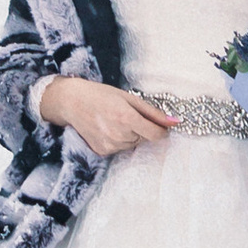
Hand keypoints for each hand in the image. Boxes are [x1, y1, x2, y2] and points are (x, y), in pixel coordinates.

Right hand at [38, 77, 175, 157]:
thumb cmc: (101, 95)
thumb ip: (153, 113)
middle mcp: (119, 135)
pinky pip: (120, 148)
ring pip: (133, 144)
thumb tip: (175, 122)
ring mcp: (109, 146)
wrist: (72, 102)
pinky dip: (118, 140)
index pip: (156, 134)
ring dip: (130, 134)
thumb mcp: (130, 98)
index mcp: (127, 118)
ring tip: (114, 120)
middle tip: (126, 114)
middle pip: (144, 138)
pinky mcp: (102, 152)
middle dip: (141, 128)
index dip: (161, 130)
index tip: (159, 124)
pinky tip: (107, 128)